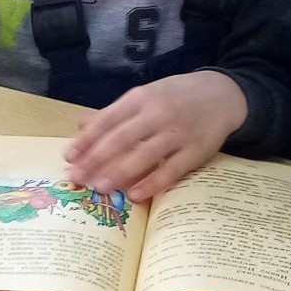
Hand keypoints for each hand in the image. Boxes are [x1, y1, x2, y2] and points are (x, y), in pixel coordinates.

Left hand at [65, 70, 245, 200]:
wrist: (222, 95)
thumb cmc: (175, 97)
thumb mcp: (144, 96)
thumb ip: (114, 113)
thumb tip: (80, 127)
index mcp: (141, 98)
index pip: (107, 120)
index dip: (86, 140)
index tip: (69, 157)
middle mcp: (157, 114)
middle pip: (121, 138)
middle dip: (95, 159)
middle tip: (77, 177)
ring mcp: (178, 133)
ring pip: (144, 155)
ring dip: (119, 173)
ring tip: (99, 188)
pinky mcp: (196, 151)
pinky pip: (171, 170)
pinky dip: (152, 183)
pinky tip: (134, 195)